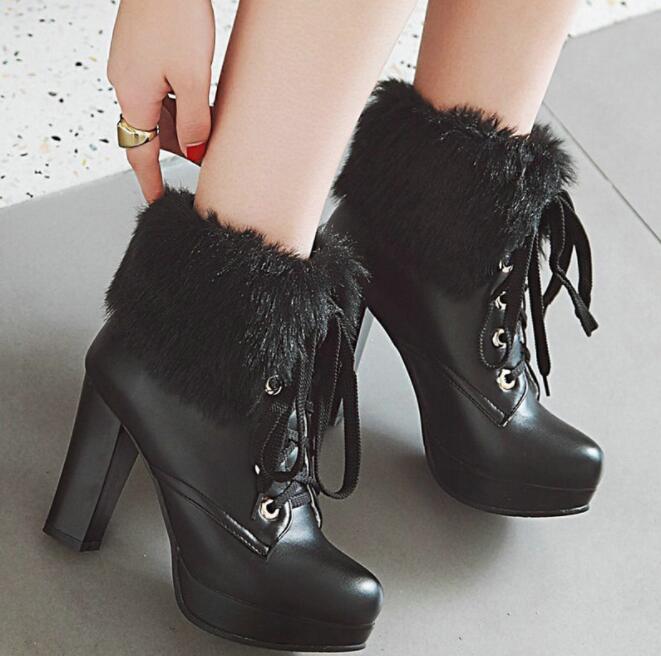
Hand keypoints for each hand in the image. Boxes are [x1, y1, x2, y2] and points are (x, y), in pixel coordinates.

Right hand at [108, 0, 214, 201]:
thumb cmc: (175, 15)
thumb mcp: (193, 78)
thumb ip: (195, 121)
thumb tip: (196, 152)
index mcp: (133, 97)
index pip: (140, 153)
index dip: (150, 180)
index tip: (157, 200)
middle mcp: (126, 84)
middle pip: (152, 132)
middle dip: (178, 150)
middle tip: (205, 161)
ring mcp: (132, 67)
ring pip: (158, 111)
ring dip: (182, 125)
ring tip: (210, 130)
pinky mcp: (142, 52)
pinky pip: (160, 90)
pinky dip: (179, 103)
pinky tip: (201, 101)